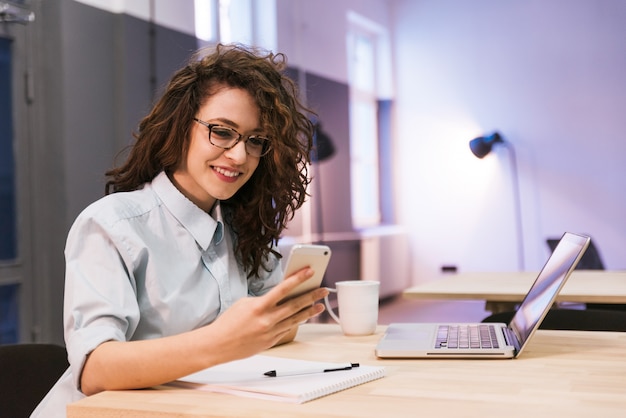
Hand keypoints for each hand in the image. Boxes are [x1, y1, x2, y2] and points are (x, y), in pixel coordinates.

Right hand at [203, 267, 328, 360]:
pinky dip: (295, 322)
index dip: (298, 278)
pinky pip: (286, 329)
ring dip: (309, 311)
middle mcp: (268, 319)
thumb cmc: (228, 322)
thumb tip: (277, 299)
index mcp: (259, 306)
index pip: (284, 288)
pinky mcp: (271, 342)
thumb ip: (262, 300)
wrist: (218, 345)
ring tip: (320, 305)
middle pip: (295, 305)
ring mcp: (271, 332)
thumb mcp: (244, 303)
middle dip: (312, 296)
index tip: (310, 271)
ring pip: (295, 319)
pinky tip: (303, 317)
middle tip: (324, 290)